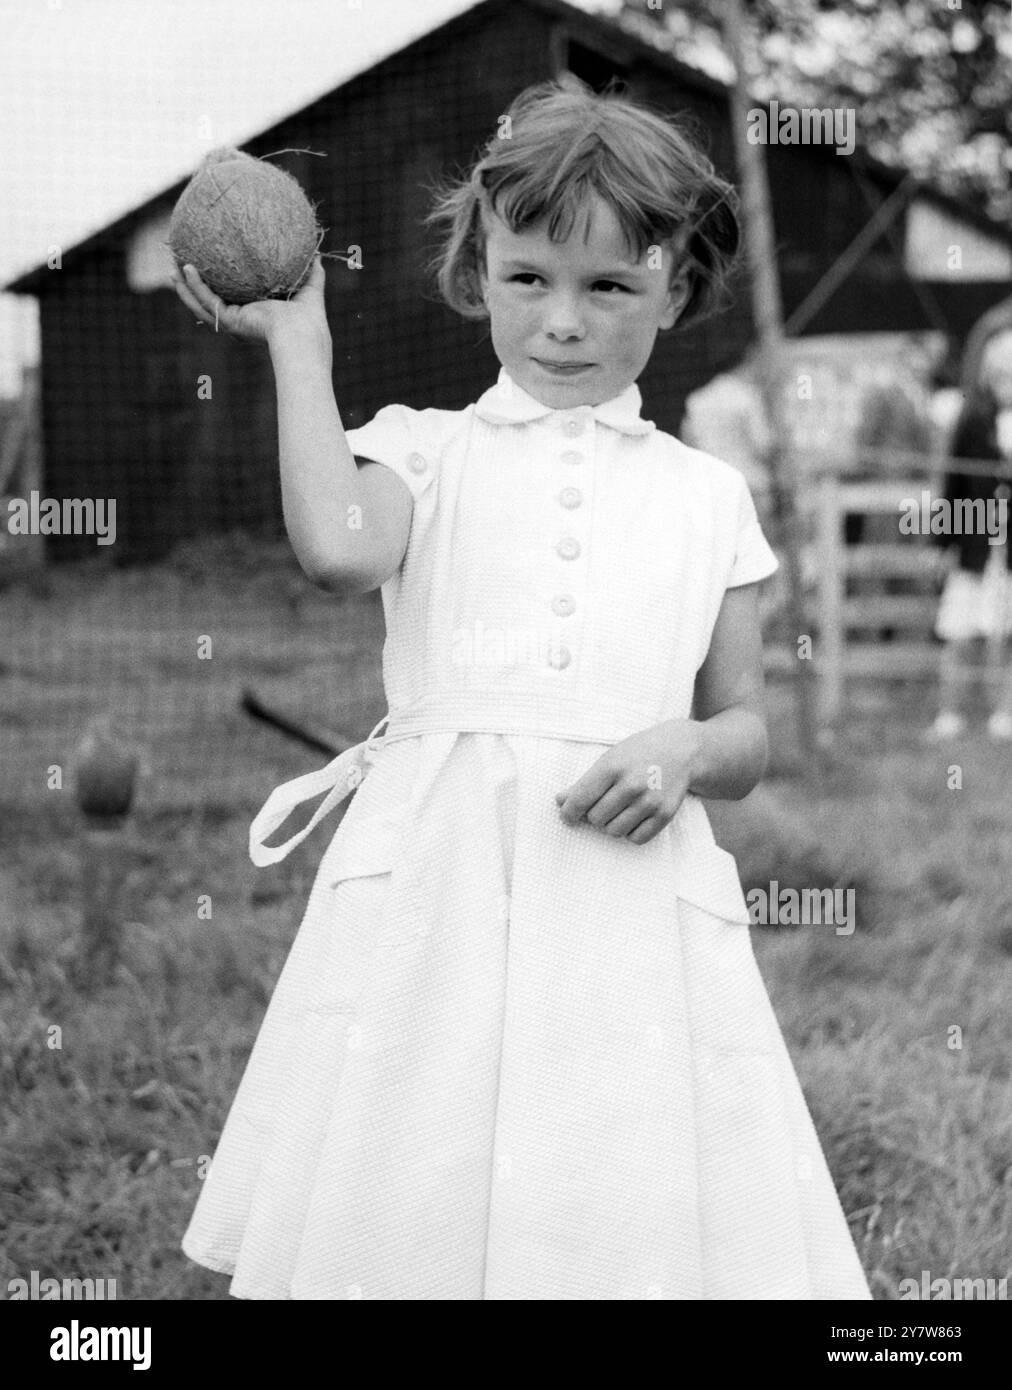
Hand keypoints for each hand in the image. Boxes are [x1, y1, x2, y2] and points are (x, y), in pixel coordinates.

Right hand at [169, 256, 329, 348]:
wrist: (302, 333)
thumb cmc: (309, 318)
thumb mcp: (310, 287)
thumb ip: (310, 270)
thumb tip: (315, 251)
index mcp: (256, 315)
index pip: (233, 299)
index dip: (220, 286)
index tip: (211, 268)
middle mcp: (242, 321)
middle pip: (210, 304)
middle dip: (193, 289)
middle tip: (181, 269)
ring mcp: (234, 324)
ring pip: (201, 305)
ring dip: (184, 289)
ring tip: (171, 270)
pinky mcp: (230, 322)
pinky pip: (207, 301)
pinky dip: (194, 287)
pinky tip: (185, 270)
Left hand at [554, 719, 702, 844]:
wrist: (681, 749)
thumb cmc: (638, 753)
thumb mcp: (609, 759)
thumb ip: (584, 782)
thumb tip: (560, 802)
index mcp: (612, 767)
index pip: (580, 801)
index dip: (569, 812)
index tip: (568, 815)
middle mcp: (632, 785)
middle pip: (595, 819)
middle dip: (594, 815)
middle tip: (604, 803)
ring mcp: (650, 801)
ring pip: (614, 831)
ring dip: (612, 824)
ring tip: (620, 808)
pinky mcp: (665, 814)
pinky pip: (636, 839)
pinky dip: (630, 832)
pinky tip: (634, 816)